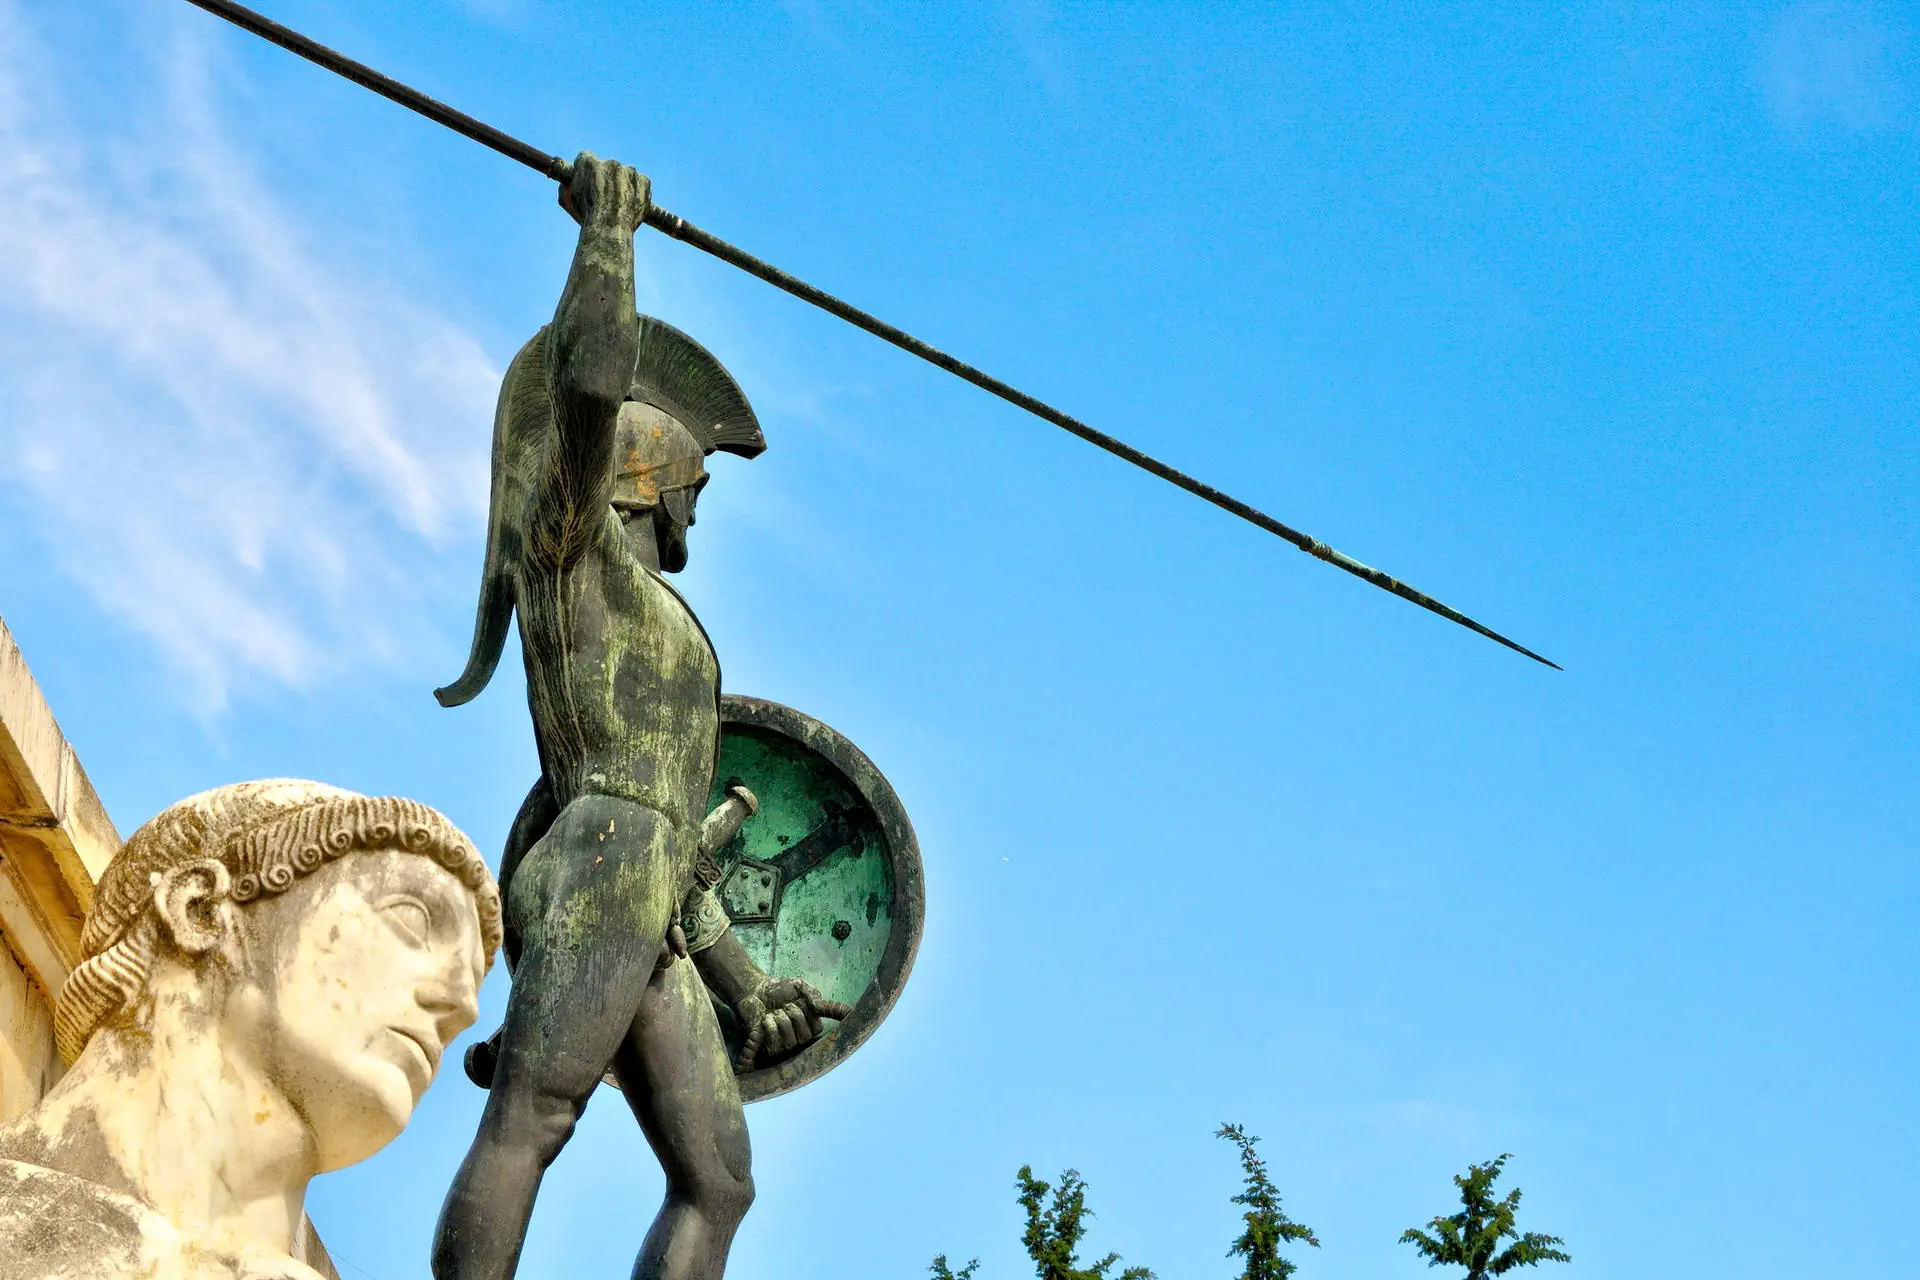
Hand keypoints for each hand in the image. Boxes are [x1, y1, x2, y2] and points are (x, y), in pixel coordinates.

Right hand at [559, 150, 649, 232]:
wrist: (611, 228)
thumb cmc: (587, 217)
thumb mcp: (569, 201)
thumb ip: (567, 186)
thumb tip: (567, 183)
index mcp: (589, 163)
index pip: (586, 157)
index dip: (587, 169)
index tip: (589, 177)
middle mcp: (610, 163)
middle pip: (608, 167)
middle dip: (607, 178)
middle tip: (606, 196)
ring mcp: (629, 171)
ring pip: (626, 174)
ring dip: (623, 184)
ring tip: (620, 203)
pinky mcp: (644, 181)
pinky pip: (641, 182)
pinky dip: (637, 191)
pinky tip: (630, 203)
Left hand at [733, 977, 851, 1069]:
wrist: (755, 991)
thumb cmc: (778, 989)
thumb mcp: (797, 985)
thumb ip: (810, 993)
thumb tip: (818, 1005)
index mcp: (813, 1019)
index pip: (831, 1022)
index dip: (840, 1016)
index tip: (851, 1014)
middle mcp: (804, 1034)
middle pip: (808, 1033)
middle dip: (795, 1015)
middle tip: (785, 1005)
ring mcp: (789, 1044)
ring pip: (791, 1040)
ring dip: (780, 1020)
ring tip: (774, 1012)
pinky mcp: (772, 1049)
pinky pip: (776, 1043)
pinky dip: (769, 1026)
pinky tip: (765, 1020)